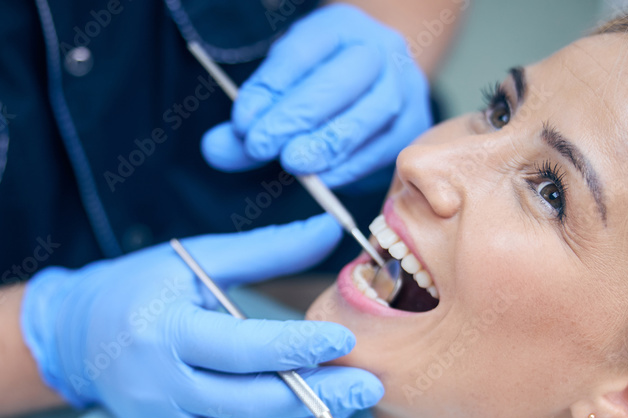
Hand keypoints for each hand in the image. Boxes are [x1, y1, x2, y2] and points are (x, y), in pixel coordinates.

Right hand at [20, 215, 383, 417]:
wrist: (78, 338)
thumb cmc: (141, 288)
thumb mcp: (195, 259)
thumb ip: (265, 250)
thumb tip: (329, 229)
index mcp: (162, 331)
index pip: (241, 348)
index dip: (298, 346)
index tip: (346, 338)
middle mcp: (159, 386)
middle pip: (250, 403)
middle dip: (317, 397)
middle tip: (367, 385)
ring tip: (345, 407)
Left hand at [201, 4, 430, 188]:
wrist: (375, 91)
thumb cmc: (318, 90)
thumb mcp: (280, 92)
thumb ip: (247, 121)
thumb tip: (214, 150)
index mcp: (339, 28)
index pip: (303, 52)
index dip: (271, 88)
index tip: (241, 122)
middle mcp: (379, 50)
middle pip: (340, 80)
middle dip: (296, 116)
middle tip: (260, 146)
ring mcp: (403, 86)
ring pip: (369, 114)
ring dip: (326, 142)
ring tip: (291, 163)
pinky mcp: (413, 125)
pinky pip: (383, 147)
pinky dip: (350, 165)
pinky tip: (322, 178)